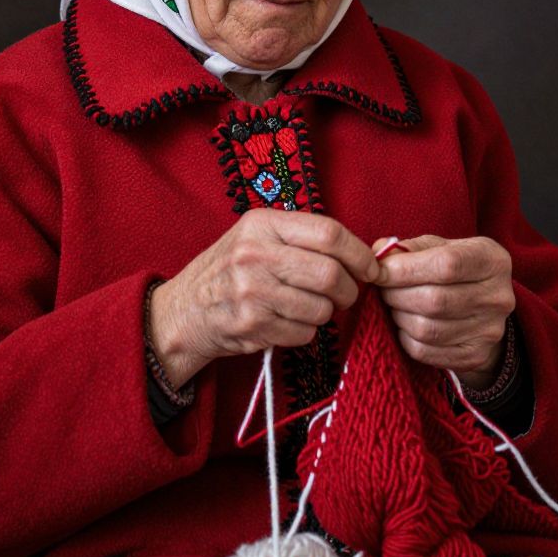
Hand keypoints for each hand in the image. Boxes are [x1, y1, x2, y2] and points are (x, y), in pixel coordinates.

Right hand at [150, 211, 379, 387]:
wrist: (186, 309)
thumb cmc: (231, 270)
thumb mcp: (257, 237)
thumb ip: (302, 237)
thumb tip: (364, 254)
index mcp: (263, 224)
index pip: (329, 233)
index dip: (359, 253)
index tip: (371, 268)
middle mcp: (255, 253)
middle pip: (330, 273)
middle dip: (348, 290)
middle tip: (344, 295)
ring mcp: (252, 291)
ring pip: (321, 308)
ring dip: (325, 314)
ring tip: (308, 308)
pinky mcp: (252, 324)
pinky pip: (304, 333)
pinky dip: (306, 331)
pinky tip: (287, 322)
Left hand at [370, 234, 514, 388]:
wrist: (483, 309)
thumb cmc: (454, 271)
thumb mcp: (439, 248)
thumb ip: (409, 248)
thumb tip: (377, 254)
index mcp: (492, 260)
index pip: (446, 265)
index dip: (406, 269)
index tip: (380, 271)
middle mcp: (498, 296)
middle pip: (435, 300)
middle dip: (396, 294)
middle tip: (383, 289)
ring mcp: (490, 330)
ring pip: (427, 329)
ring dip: (399, 316)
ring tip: (394, 305)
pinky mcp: (475, 356)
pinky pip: (425, 351)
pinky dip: (405, 338)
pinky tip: (405, 325)